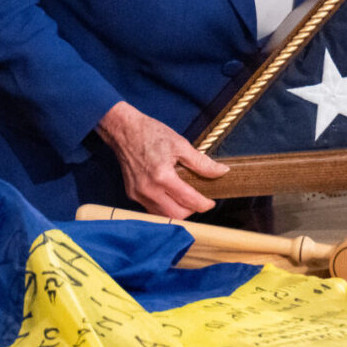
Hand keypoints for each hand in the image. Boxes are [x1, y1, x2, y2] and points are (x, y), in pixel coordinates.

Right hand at [96, 101, 228, 218]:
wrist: (124, 130)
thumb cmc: (151, 134)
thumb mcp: (180, 144)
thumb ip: (201, 162)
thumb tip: (222, 171)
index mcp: (162, 176)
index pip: (188, 200)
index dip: (204, 204)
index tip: (211, 202)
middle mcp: (148, 189)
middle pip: (176, 215)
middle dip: (191, 210)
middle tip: (200, 201)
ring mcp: (138, 193)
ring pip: (162, 215)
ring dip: (177, 211)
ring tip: (186, 199)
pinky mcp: (132, 194)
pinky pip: (151, 209)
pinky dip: (164, 207)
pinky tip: (171, 196)